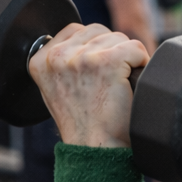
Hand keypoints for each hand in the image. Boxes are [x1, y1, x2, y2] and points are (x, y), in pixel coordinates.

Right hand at [27, 22, 148, 147]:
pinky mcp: (107, 61)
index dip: (93, 49)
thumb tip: (80, 47)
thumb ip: (61, 65)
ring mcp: (82, 57)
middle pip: (97, 32)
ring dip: (126, 58)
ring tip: (120, 85)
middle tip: (112, 81)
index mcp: (40, 61)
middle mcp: (57, 56)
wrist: (96, 150)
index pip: (74, 31)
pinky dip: (141, 62)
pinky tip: (132, 82)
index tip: (98, 73)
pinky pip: (134, 47)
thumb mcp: (57, 91)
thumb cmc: (84, 127)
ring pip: (117, 38)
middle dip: (110, 51)